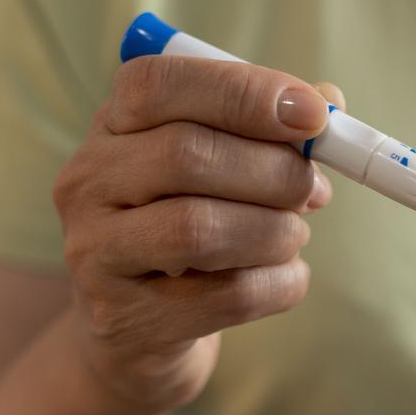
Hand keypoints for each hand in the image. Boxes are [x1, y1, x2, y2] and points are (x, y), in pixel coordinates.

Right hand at [54, 56, 343, 413]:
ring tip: (293, 236)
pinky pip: (227, 295)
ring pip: (200, 230)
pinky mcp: (126, 319)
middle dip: (276, 171)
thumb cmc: (194, 224)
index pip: (158, 84)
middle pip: (186, 155)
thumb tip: (329, 98)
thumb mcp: (222, 164)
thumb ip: (272, 125)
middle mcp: (87, 183)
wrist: (141, 330)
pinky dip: (280, 283)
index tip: (315, 114)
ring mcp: (95, 254)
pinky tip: (284, 276)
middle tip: (316, 190)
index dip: (244, 93)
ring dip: (277, 231)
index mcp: (112, 126)